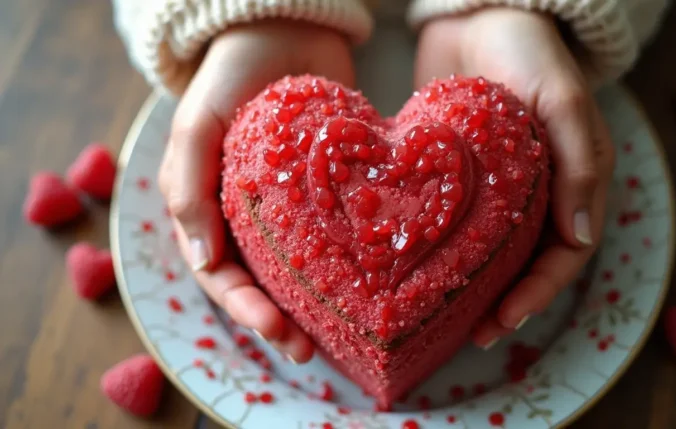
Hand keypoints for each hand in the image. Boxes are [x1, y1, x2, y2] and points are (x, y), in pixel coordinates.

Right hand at [158, 22, 354, 361]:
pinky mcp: (325, 196)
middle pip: (260, 284)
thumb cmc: (230, 75)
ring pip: (296, 271)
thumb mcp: (197, 124)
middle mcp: (245, 219)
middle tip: (308, 351)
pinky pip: (332, 237)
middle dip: (280, 322)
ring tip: (338, 338)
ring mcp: (286, 210)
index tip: (277, 331)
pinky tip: (368, 287)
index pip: (220, 275)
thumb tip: (201, 262)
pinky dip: (343, 266)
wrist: (284, 30)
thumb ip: (187, 187)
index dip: (245, 309)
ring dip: (312, 307)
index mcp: (206, 210)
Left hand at [414, 8, 615, 347]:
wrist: (477, 13)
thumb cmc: (529, 48)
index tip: (503, 322)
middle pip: (524, 265)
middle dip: (502, 304)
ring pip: (488, 253)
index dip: (537, 294)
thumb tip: (581, 240)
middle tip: (471, 336)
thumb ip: (581, 161)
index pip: (562, 255)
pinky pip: (451, 223)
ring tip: (441, 321)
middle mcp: (534, 194)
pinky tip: (414, 272)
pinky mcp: (456, 179)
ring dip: (470, 289)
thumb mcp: (563, 97)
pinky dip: (440, 251)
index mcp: (569, 182)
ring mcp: (494, 189)